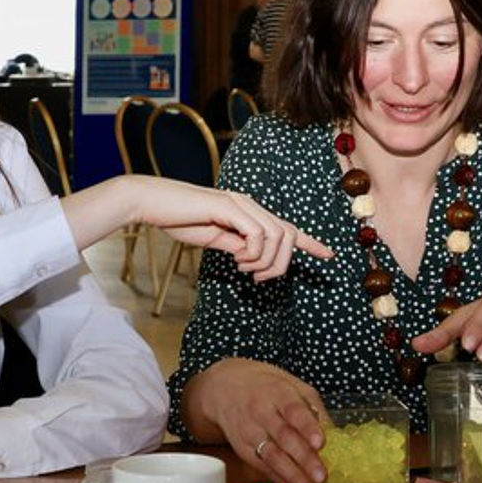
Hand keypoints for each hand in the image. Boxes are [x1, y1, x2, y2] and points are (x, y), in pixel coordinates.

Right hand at [62, 176, 332, 280]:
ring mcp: (240, 204)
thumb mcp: (212, 239)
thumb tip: (250, 259)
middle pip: (287, 234)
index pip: (286, 227)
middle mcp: (249, 205)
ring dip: (265, 261)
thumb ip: (234, 245)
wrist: (152, 203)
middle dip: (281, 264)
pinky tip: (237, 258)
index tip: (329, 256)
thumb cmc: (178, 220)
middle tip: (258, 279)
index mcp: (247, 212)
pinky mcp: (228, 207)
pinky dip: (253, 252)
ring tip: (244, 269)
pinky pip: (257, 234)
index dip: (309, 242)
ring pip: (276, 236)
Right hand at [183, 358, 327, 482]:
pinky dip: (279, 480)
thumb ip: (313, 406)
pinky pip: (262, 467)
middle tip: (321, 476)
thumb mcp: (291, 384)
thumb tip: (333, 432)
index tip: (320, 443)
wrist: (225, 388)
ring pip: (271, 456)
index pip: (293, 409)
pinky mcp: (242, 449)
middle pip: (283, 436)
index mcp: (276, 392)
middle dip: (303, 458)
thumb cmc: (264, 386)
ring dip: (292, 476)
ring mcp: (249, 432)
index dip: (307, 427)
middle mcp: (261, 412)